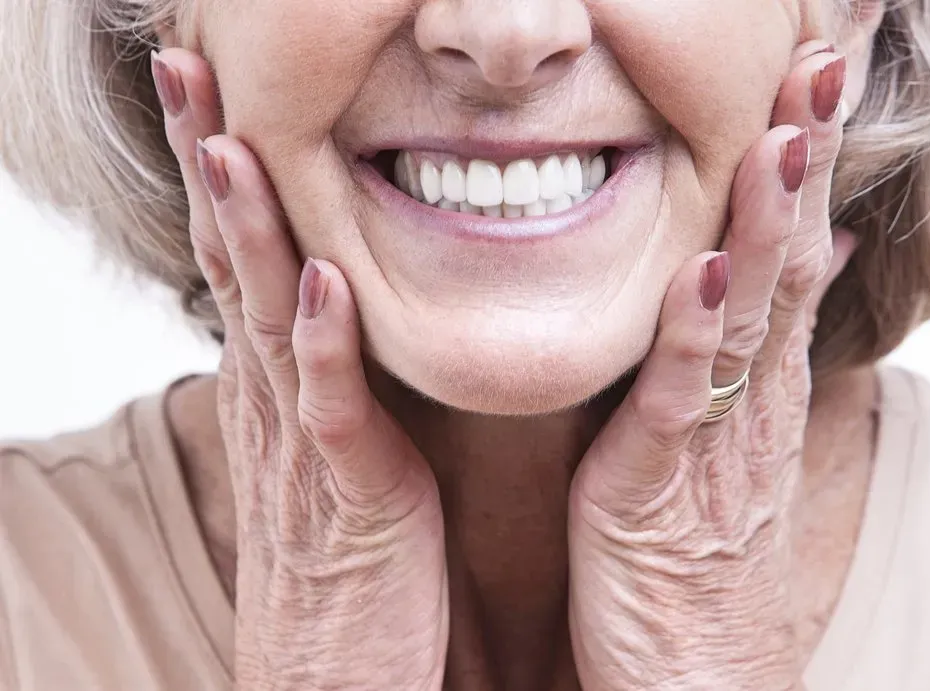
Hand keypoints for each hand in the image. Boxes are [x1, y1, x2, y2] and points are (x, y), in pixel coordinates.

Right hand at [152, 48, 447, 689]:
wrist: (335, 676)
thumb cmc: (347, 559)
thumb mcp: (330, 448)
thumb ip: (327, 376)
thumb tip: (328, 304)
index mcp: (277, 387)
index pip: (238, 259)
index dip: (221, 173)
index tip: (212, 92)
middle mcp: (274, 404)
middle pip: (231, 265)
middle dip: (209, 165)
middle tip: (188, 71)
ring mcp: (304, 449)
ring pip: (265, 321)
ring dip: (248, 232)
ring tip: (232, 144)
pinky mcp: (349, 500)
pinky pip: (331, 413)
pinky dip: (322, 347)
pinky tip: (318, 283)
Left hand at [567, 43, 854, 689]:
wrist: (694, 678)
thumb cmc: (697, 554)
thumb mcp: (730, 440)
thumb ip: (750, 352)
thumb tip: (799, 265)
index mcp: (754, 382)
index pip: (787, 248)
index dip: (800, 159)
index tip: (810, 72)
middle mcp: (748, 398)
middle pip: (784, 259)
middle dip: (801, 159)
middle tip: (821, 60)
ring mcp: (714, 440)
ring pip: (749, 315)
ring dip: (768, 222)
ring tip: (784, 135)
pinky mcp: (663, 488)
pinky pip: (683, 399)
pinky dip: (697, 332)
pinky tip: (709, 267)